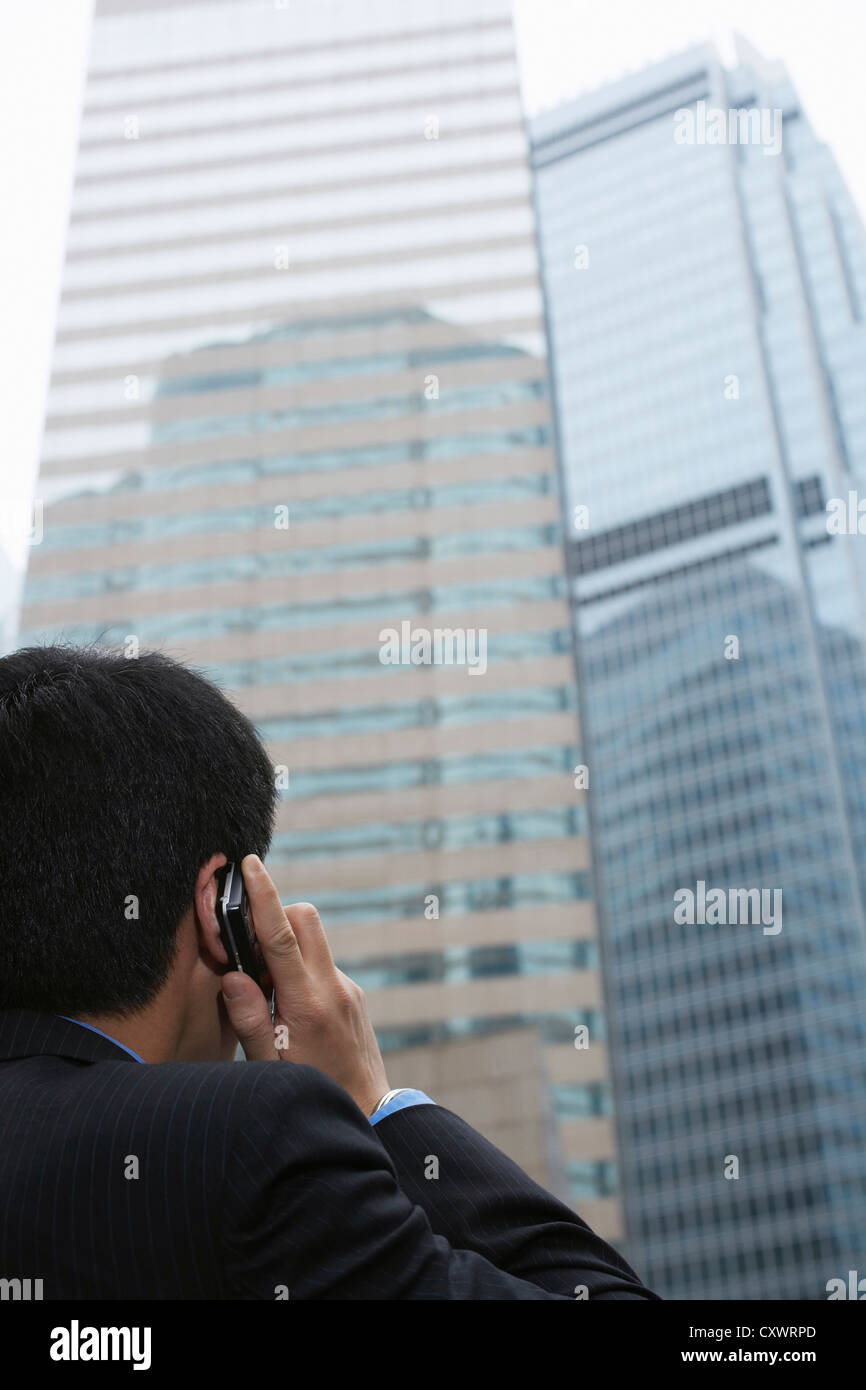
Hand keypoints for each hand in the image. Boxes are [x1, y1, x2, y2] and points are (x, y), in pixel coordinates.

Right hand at [220, 854, 389, 1116]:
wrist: (370, 1112)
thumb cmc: (312, 1092)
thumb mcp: (269, 1066)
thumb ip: (249, 1020)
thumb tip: (230, 976)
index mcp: (307, 1004)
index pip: (282, 937)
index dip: (265, 896)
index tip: (252, 865)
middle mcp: (333, 987)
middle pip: (305, 919)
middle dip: (276, 918)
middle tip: (251, 954)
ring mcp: (347, 988)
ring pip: (315, 941)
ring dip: (287, 948)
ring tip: (269, 994)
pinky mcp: (353, 995)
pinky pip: (322, 965)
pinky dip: (300, 972)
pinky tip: (290, 1011)